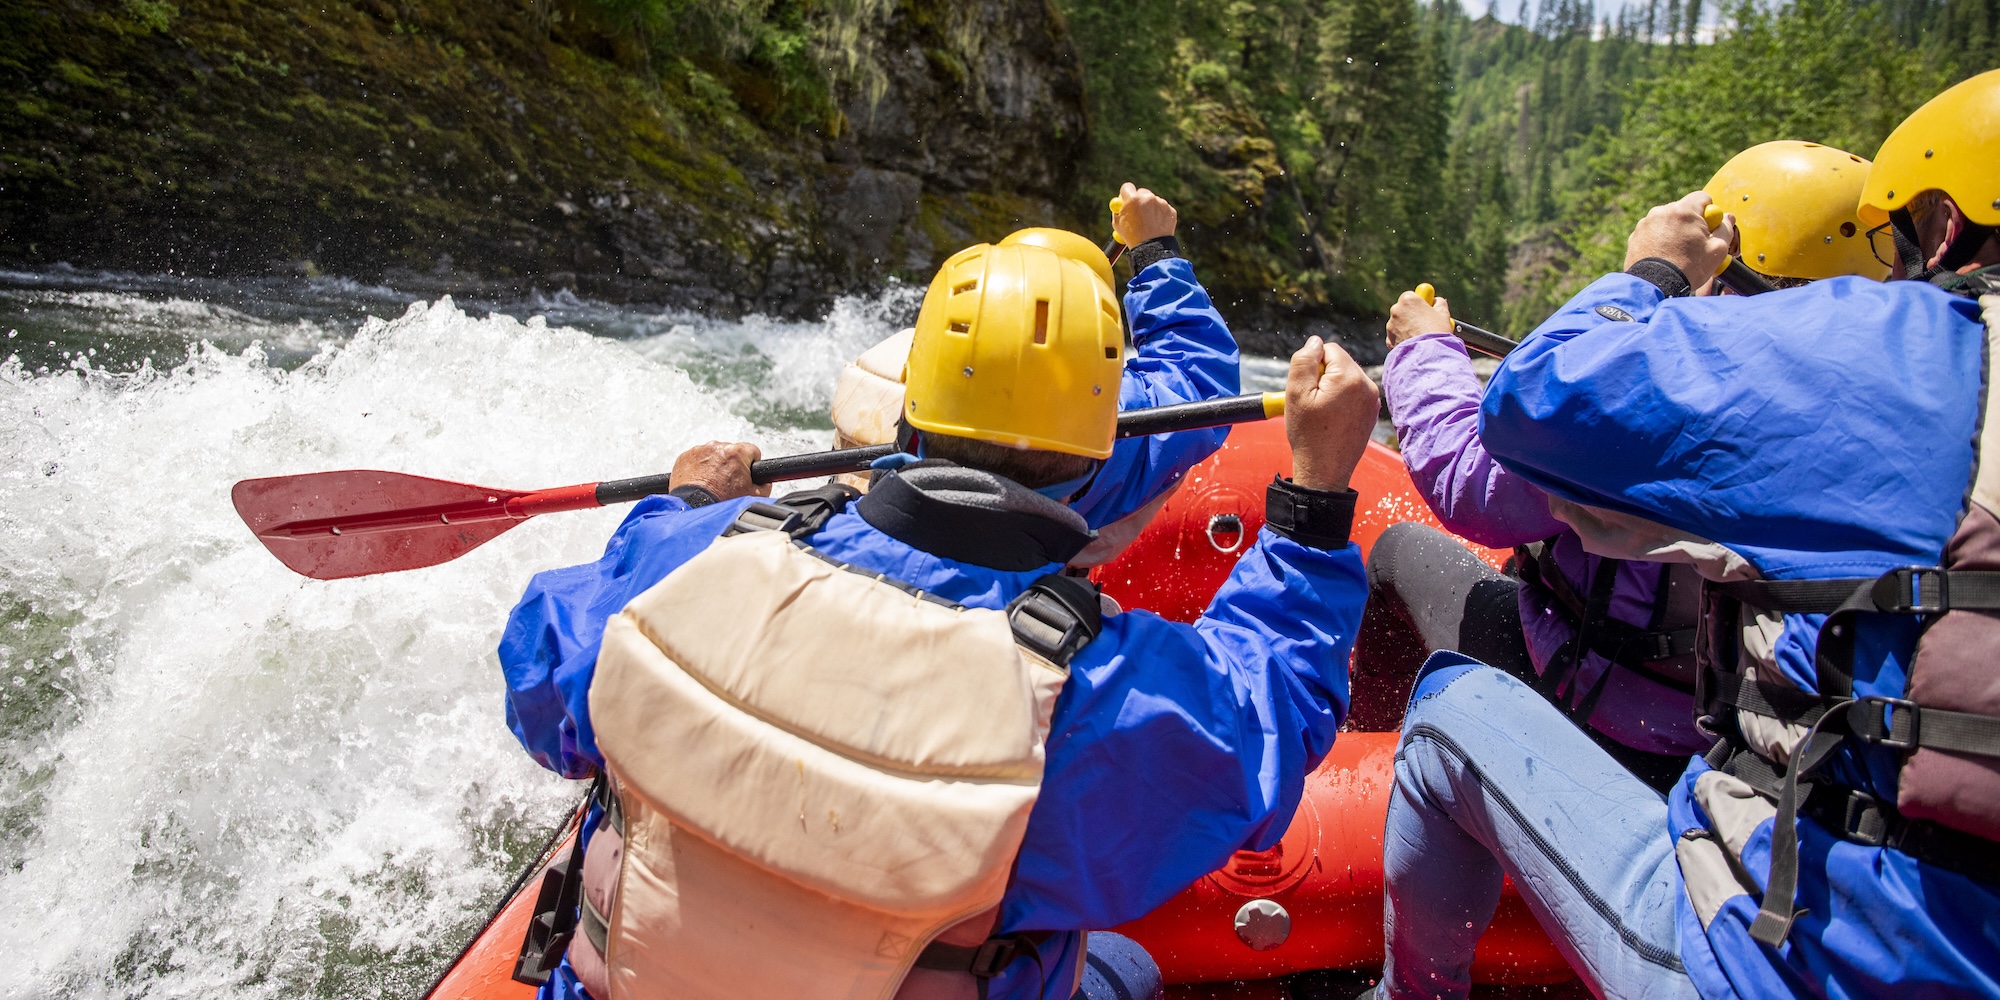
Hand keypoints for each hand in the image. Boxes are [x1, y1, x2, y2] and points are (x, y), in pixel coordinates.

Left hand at [670, 441, 767, 500]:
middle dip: (731, 465)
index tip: (746, 474)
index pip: (752, 451)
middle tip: (728, 484)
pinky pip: (696, 460)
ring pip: (713, 455)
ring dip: (714, 466)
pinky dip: (699, 469)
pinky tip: (701, 483)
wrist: (694, 510)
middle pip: (731, 452)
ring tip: (713, 484)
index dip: (751, 464)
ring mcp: (699, 451)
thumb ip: (765, 484)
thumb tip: (764, 480)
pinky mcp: (684, 457)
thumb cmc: (722, 502)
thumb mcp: (755, 496)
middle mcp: (717, 447)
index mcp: (737, 452)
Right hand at [1114, 183, 1176, 245]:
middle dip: (1139, 200)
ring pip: (1153, 201)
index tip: (1126, 198)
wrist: (1151, 249)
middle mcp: (1147, 198)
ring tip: (1148, 225)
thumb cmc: (1132, 237)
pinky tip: (1156, 227)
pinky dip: (1160, 215)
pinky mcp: (1170, 210)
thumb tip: (1120, 202)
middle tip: (1138, 212)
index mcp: (1132, 199)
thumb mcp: (1118, 224)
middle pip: (1141, 192)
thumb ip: (1118, 211)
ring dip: (1150, 209)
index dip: (1126, 193)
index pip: (1127, 187)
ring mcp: (1160, 203)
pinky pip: (1163, 209)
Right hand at [1285, 336, 1378, 492]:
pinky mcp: (1372, 412)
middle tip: (1313, 403)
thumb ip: (1304, 360)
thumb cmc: (1308, 434)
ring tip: (1323, 413)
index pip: (1329, 349)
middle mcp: (1367, 385)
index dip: (1312, 366)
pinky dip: (1342, 401)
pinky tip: (1332, 420)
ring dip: (1332, 388)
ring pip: (1347, 378)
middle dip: (1323, 376)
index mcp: (1350, 377)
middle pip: (1340, 363)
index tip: (1308, 389)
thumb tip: (1315, 342)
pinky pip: (1354, 394)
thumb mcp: (1296, 393)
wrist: (1324, 470)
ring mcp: (1373, 400)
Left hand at [1386, 291, 1452, 348]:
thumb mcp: (1443, 314)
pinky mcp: (1389, 339)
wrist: (1429, 354)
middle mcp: (1396, 310)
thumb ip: (1439, 303)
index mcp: (1408, 300)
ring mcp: (1390, 325)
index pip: (1411, 296)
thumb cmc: (1437, 332)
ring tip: (1421, 336)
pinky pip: (1396, 337)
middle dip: (1411, 315)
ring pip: (1399, 324)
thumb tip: (1437, 301)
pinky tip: (1414, 343)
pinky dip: (1403, 339)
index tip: (1425, 308)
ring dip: (1407, 328)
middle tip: (1424, 323)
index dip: (1419, 303)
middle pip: (1403, 309)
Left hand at [1625, 191, 1732, 279]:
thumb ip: (1725, 229)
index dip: (1710, 213)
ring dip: (1674, 231)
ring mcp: (1645, 223)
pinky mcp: (1635, 235)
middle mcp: (1661, 211)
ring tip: (1676, 253)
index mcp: (1683, 210)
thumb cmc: (1688, 268)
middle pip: (1683, 209)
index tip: (1709, 229)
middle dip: (1691, 223)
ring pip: (1667, 221)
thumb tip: (1727, 217)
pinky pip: (1653, 232)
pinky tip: (1663, 256)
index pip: (1702, 197)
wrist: (1655, 286)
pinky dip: (1659, 240)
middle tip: (1694, 245)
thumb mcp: (1717, 249)